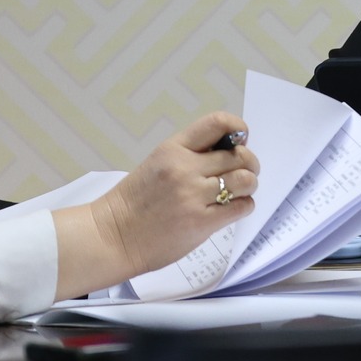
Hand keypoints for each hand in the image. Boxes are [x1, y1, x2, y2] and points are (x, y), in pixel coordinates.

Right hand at [52, 112, 259, 300]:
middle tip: (242, 173)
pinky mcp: (201, 222)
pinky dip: (244, 205)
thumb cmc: (134, 202)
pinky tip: (233, 208)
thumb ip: (190, 156)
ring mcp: (193, 195)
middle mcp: (185, 168)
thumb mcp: (158, 164)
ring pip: (245, 180)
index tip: (239, 141)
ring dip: (248, 185)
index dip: (238, 128)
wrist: (111, 237)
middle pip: (239, 155)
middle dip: (249, 163)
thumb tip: (230, 151)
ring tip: (238, 192)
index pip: (217, 123)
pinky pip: (241, 206)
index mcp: (173, 149)